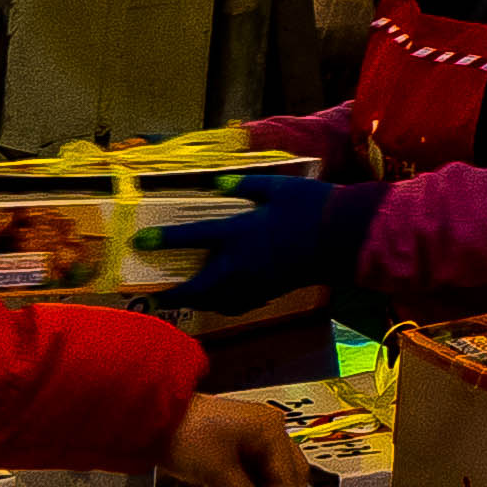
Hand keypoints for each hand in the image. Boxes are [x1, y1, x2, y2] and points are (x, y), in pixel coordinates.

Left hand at [167, 391, 312, 486]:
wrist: (152, 416)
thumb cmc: (189, 438)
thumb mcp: (216, 472)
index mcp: (271, 431)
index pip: (288, 476)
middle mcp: (269, 427)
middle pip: (286, 470)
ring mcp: (254, 431)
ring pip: (269, 469)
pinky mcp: (237, 438)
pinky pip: (254, 465)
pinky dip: (250, 484)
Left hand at [169, 168, 371, 321]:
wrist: (347, 238)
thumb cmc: (312, 206)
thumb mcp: (278, 187)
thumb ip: (245, 184)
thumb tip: (218, 182)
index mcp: (238, 233)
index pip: (190, 237)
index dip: (162, 239)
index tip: (140, 241)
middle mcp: (240, 263)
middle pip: (197, 287)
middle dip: (174, 293)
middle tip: (158, 295)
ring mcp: (256, 282)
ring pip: (216, 301)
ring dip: (198, 301)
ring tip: (188, 297)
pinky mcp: (271, 291)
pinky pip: (238, 304)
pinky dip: (224, 304)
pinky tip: (224, 299)